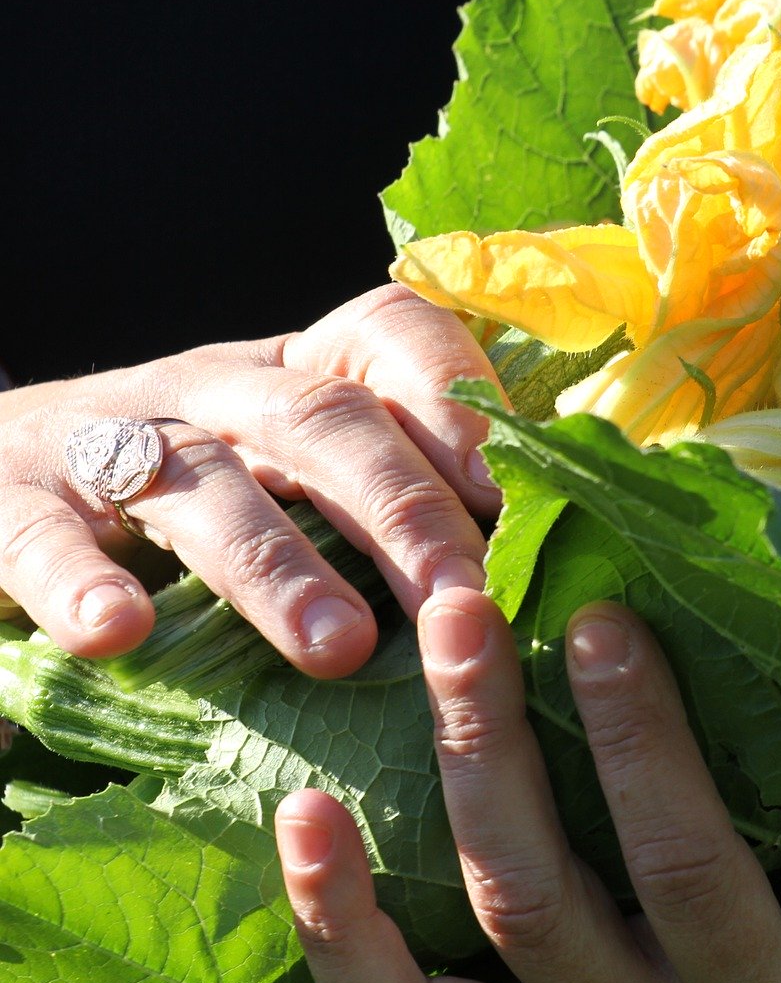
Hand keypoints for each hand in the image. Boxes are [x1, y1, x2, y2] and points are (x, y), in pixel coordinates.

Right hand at [0, 285, 500, 675]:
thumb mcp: (286, 473)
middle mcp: (208, 390)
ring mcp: (103, 441)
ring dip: (276, 564)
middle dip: (401, 507)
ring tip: (341, 645)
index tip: (516, 489)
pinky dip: (80, 580)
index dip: (455, 399)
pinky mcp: (2, 504)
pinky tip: (120, 631)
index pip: (387, 336)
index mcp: (293, 375)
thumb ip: (384, 501)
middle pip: (319, 419)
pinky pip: (39, 535)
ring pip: (200, 482)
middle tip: (464, 597)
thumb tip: (526, 572)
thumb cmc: (181, 497)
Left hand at [266, 592, 780, 982]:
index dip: (644, 756)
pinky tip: (300, 821)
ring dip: (420, 808)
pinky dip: (337, 934)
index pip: (693, 876)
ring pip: (464, 957)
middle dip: (502, 747)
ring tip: (399, 675)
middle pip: (550, 906)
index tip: (608, 619)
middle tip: (468, 608)